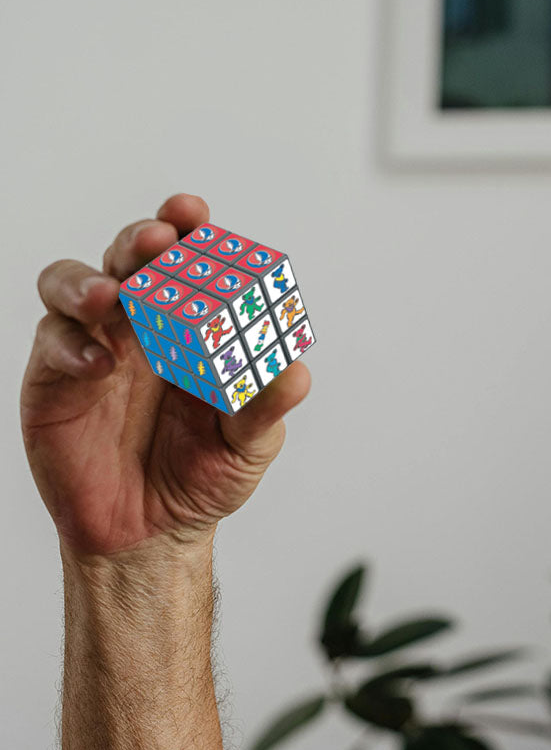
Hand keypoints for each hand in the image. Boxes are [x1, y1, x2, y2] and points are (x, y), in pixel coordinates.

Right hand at [20, 194, 311, 557]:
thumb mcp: (248, 445)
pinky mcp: (56, 379)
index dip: (186, 231)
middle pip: (129, 258)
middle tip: (156, 239)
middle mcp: (142, 327)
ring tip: (111, 297)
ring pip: (75, 284)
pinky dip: (72, 343)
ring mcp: (95, 346)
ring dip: (90, 280)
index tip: (193, 216)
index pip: (186, 264)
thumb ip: (266, 409)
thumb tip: (298, 373)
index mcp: (193, 328)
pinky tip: (98, 363)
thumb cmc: (202, 475)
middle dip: (140, 239)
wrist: (151, 533)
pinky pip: (53, 342)